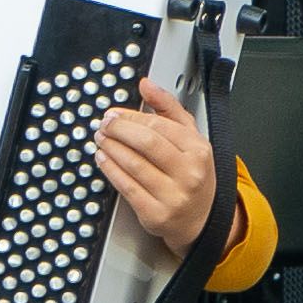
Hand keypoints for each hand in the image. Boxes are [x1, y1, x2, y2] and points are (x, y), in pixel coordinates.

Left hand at [95, 79, 219, 254]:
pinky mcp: (156, 214)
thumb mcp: (190, 138)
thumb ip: (168, 108)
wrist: (201, 218)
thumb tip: (146, 84)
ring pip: (133, 164)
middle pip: (146, 143)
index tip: (115, 113)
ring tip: (100, 138)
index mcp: (198, 150)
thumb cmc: (192, 174)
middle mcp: (189, 173)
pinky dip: (110, 169)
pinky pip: (126, 187)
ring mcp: (173, 195)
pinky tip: (103, 159)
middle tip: (104, 124)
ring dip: (111, 148)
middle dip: (119, 130)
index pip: (159, 126)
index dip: (132, 117)